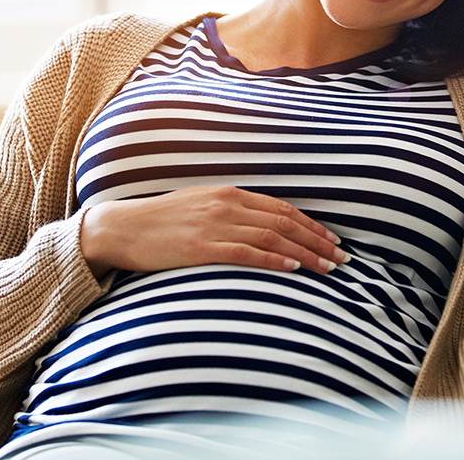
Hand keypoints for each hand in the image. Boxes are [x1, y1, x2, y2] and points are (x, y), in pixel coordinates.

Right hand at [80, 185, 346, 278]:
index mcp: (229, 193)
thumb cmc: (161, 222)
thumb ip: (231, 212)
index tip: (332, 240)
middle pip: (285, 223)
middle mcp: (227, 205)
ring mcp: (215, 225)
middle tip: (342, 257)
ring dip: (305, 253)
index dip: (311, 225)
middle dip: (318, 240)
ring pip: (272, 238)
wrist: (121, 228)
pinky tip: (293, 269)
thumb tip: (262, 227)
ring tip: (328, 267)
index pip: (282, 209)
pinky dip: (273, 260)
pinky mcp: (201, 247)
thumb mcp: (201, 206)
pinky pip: (246, 253)